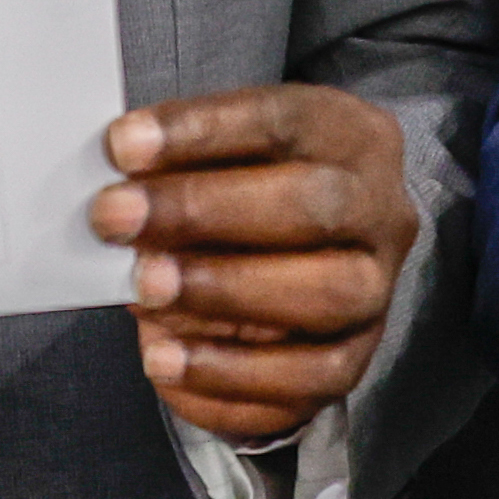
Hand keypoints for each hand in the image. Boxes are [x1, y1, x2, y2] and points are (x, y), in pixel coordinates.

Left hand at [91, 85, 418, 439]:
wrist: (303, 257)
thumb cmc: (248, 194)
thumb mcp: (224, 158)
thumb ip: (182, 169)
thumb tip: (122, 198)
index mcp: (353, 136)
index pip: (283, 122)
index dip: (201, 133)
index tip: (123, 146)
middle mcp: (382, 210)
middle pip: (312, 206)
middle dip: (203, 212)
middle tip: (117, 218)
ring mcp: (378, 289)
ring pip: (327, 294)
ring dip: (223, 292)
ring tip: (143, 291)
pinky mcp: (356, 357)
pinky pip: (311, 377)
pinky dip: (230, 374)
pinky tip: (167, 360)